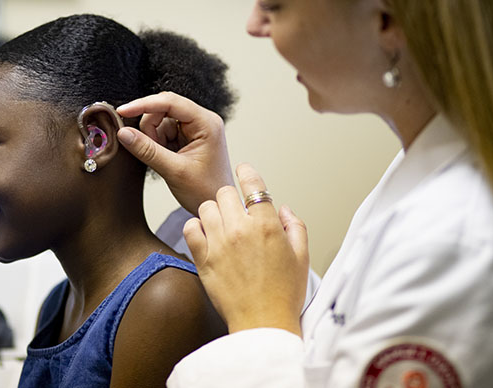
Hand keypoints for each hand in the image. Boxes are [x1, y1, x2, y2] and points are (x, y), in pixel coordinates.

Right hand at [116, 92, 233, 214]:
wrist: (215, 206)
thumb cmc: (205, 191)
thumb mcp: (174, 171)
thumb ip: (147, 151)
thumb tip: (123, 133)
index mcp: (206, 123)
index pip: (170, 102)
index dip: (144, 105)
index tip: (122, 111)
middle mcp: (202, 120)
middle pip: (162, 109)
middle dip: (150, 129)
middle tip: (153, 152)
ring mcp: (194, 128)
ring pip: (159, 121)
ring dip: (153, 139)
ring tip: (164, 159)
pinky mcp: (186, 137)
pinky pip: (162, 131)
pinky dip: (156, 144)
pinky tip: (165, 158)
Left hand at [184, 163, 308, 335]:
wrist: (263, 323)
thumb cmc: (284, 294)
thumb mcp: (302, 257)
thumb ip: (295, 226)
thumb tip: (282, 208)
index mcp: (267, 226)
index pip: (253, 185)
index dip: (247, 172)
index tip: (243, 170)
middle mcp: (241, 230)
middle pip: (225, 192)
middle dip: (232, 198)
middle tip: (236, 210)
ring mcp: (219, 243)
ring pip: (206, 207)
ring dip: (214, 211)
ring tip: (221, 223)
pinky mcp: (202, 258)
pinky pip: (190, 227)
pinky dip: (196, 226)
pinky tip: (206, 234)